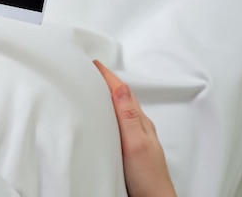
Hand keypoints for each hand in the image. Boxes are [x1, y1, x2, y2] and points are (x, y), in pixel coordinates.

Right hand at [93, 60, 176, 196]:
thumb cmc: (148, 178)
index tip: (94, 63)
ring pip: (121, 110)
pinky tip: (104, 118)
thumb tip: (120, 88)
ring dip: (109, 96)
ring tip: (96, 87)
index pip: (122, 92)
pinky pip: (118, 124)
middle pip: (122, 97)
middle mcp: (138, 128)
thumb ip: (128, 117)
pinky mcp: (129, 150)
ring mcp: (134, 139)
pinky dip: (109, 114)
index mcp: (140, 122)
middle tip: (93, 70)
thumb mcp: (135, 144)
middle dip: (107, 81)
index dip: (108, 76)